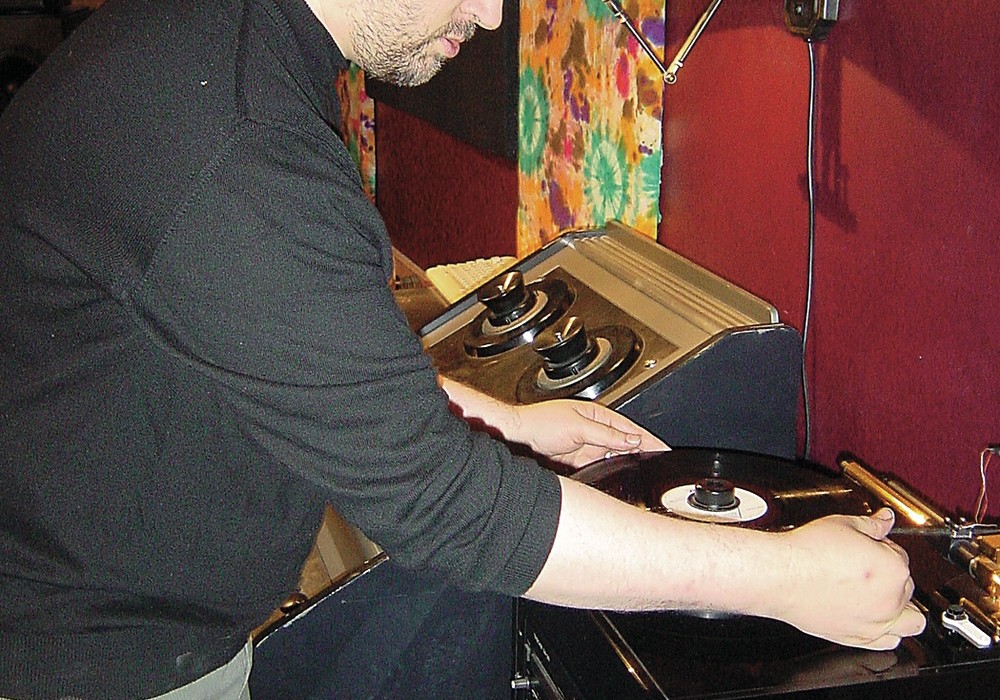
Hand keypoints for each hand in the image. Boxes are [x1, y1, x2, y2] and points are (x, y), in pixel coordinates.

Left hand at [505, 399, 668, 467]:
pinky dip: (613, 470)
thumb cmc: (542, 422)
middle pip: (626, 442)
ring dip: (629, 461)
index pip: (629, 427)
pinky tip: (621, 475)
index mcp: (598, 414)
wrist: (521, 437)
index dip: (648, 438)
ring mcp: (589, 445)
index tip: (664, 447)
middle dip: (643, 450)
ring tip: (646, 470)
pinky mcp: (582, 460)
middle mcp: (595, 429)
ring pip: (616, 455)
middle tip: (661, 462)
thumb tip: (631, 439)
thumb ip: (606, 434)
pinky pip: (603, 465)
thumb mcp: (578, 426)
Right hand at [773, 508, 925, 649]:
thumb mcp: (843, 525)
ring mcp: (875, 623)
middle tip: (869, 567)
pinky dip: (888, 632)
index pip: (901, 556)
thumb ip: (872, 524)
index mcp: (894, 568)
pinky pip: (889, 642)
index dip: (883, 548)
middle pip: (906, 586)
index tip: (870, 546)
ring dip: (903, 608)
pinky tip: (876, 618)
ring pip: (912, 622)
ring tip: (885, 596)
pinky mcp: (857, 638)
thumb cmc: (807, 554)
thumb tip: (884, 519)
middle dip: (891, 575)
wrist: (781, 576)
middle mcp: (891, 600)